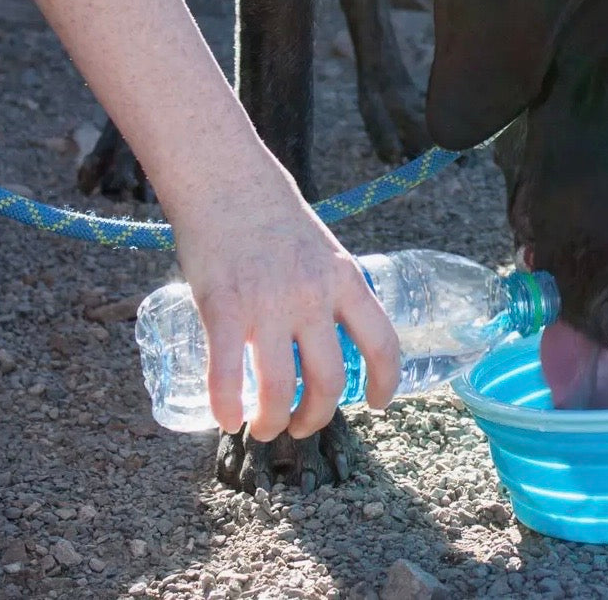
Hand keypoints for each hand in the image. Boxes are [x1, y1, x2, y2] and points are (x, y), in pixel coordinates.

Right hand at [167, 159, 400, 440]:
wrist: (225, 178)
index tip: (377, 405)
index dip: (385, 382)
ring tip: (264, 428)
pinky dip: (227, 407)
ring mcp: (267, 305)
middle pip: (329, 380)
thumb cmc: (272, 214)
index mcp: (345, 280)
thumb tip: (326, 334)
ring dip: (272, 420)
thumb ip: (329, 291)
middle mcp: (313, 296)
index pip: (382, 343)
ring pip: (280, 387)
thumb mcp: (323, 250)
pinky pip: (227, 375)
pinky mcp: (223, 308)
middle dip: (317, 417)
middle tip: (301, 428)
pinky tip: (226, 419)